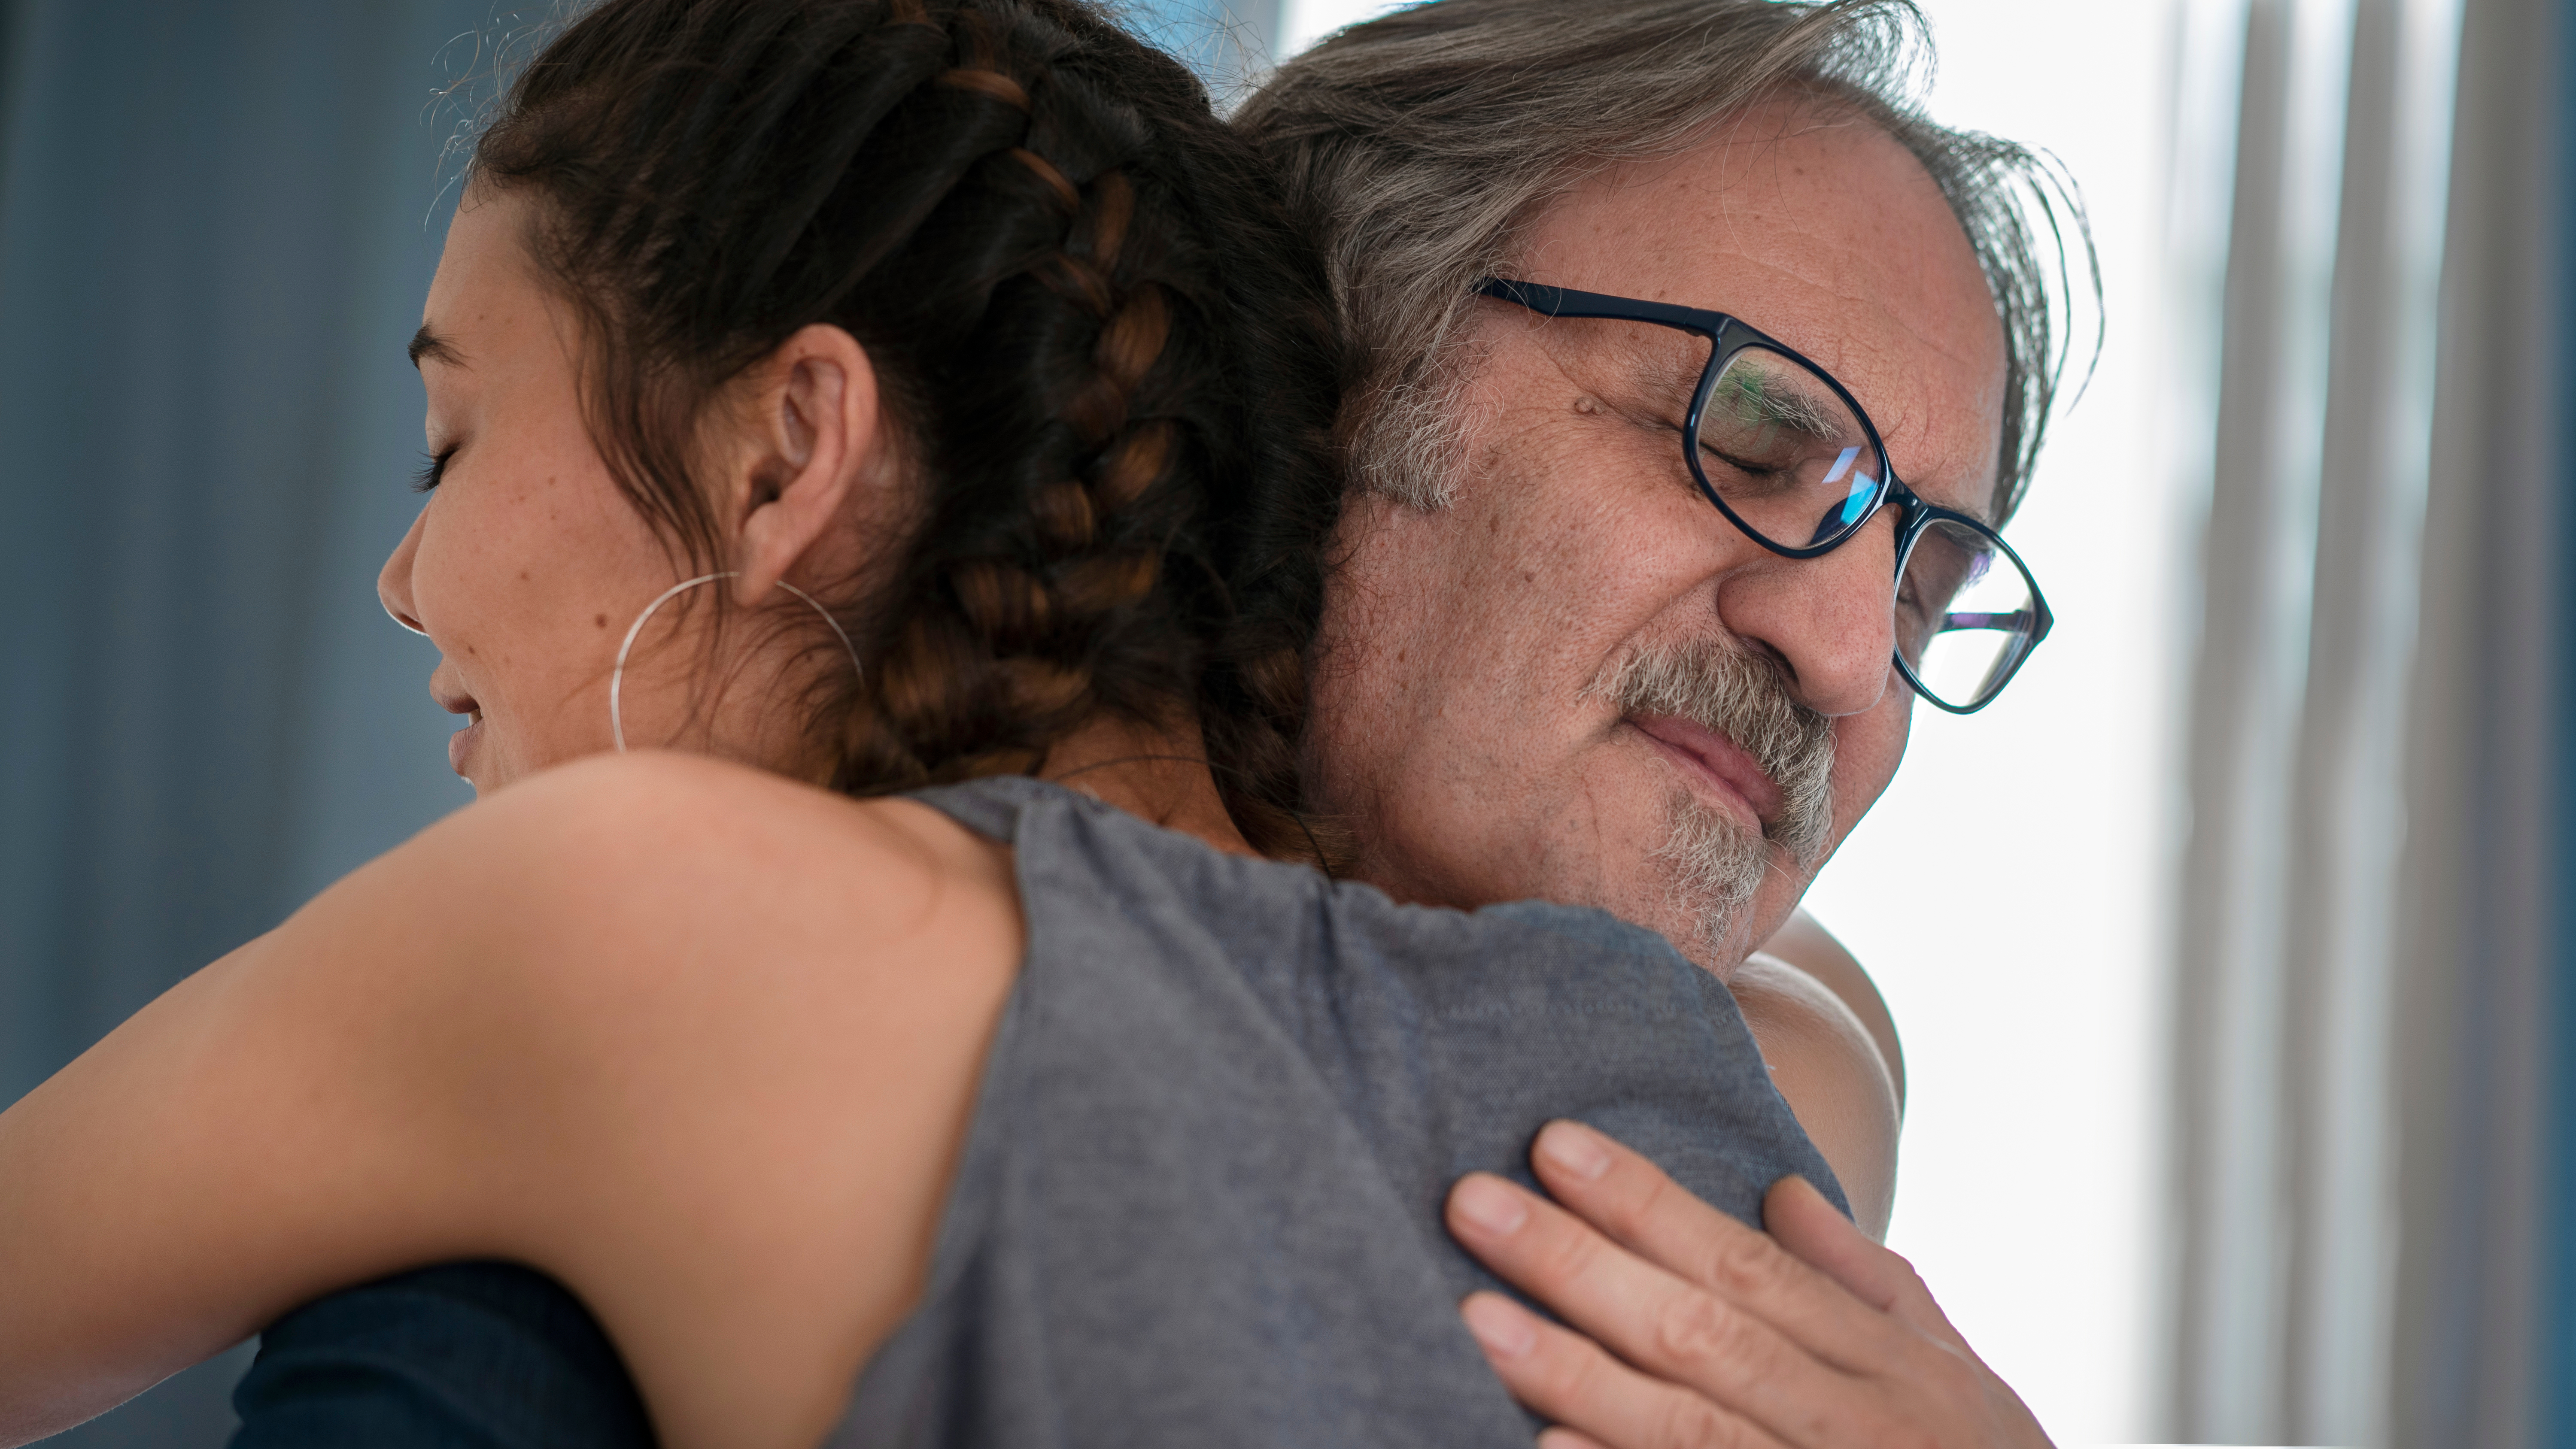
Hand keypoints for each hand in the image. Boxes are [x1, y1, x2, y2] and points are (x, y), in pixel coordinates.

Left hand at [1444, 1121, 2051, 1448]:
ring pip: (1683, 1427)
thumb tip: (1779, 1189)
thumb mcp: (1953, 1373)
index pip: (1745, 1265)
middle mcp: (1848, 1424)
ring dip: (1573, 1374)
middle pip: (1697, 1332)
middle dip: (1579, 1266)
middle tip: (1471, 1204)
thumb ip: (1868, 1284)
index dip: (1647, 1204)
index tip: (1552, 1143)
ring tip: (1473, 1319)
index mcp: (1884, 1364)